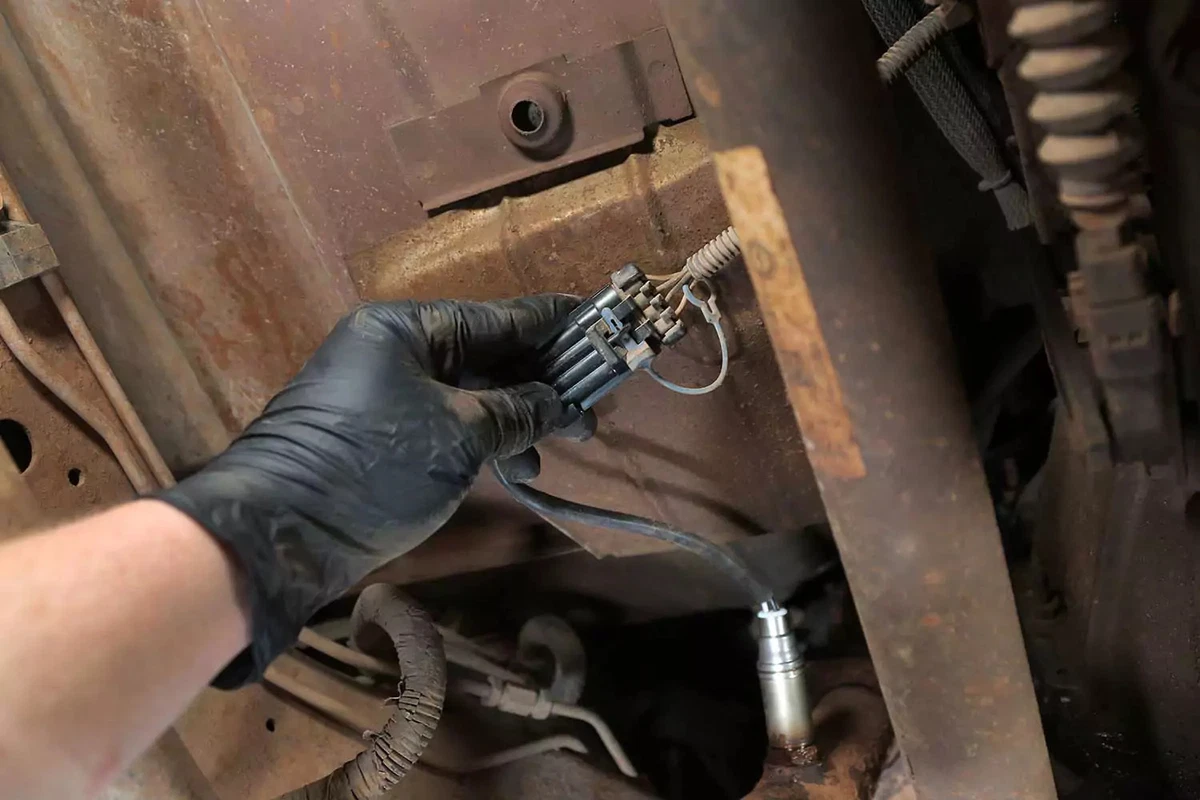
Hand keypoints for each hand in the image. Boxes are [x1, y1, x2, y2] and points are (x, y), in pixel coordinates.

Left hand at [160, 296, 573, 685]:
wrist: (283, 533)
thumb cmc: (375, 465)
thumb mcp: (459, 434)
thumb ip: (516, 411)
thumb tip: (559, 402)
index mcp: (406, 330)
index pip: (495, 317)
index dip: (550, 323)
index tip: (596, 321)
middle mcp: (395, 354)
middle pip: (485, 356)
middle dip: (542, 381)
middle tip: (595, 404)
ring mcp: (386, 398)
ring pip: (471, 396)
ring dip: (519, 417)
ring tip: (568, 440)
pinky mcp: (384, 440)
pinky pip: (450, 425)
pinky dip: (487, 440)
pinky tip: (521, 463)